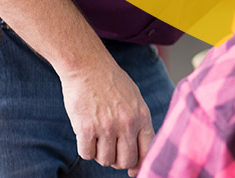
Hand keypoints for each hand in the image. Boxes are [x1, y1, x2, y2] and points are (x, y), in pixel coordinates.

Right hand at [59, 60, 154, 176]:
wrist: (88, 67)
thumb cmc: (112, 83)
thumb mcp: (135, 100)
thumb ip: (138, 125)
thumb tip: (140, 155)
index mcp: (142, 116)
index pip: (147, 151)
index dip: (140, 165)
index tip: (134, 170)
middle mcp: (126, 124)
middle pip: (126, 161)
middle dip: (118, 162)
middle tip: (111, 151)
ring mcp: (106, 127)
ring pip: (105, 160)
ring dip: (100, 155)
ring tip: (98, 139)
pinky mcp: (86, 128)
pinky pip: (86, 154)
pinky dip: (86, 150)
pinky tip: (87, 137)